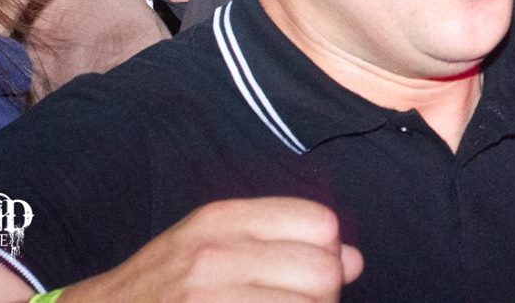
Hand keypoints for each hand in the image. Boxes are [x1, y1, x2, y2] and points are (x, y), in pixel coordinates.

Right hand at [65, 198, 358, 302]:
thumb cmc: (160, 291)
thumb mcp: (208, 247)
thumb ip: (280, 242)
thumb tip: (354, 260)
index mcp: (219, 221)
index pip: (320, 224)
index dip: (325, 256)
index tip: (304, 278)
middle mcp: (213, 257)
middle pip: (324, 272)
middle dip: (321, 297)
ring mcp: (208, 299)